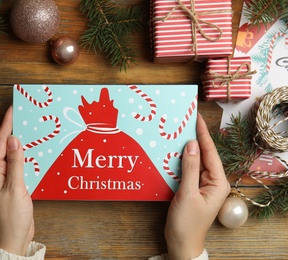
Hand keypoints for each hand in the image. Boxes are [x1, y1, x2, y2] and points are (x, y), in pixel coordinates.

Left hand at [0, 106, 33, 255]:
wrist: (14, 238)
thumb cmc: (11, 216)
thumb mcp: (15, 187)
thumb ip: (15, 163)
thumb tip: (13, 139)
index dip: (6, 125)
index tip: (13, 109)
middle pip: (5, 146)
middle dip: (14, 130)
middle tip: (24, 115)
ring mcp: (6, 179)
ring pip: (14, 155)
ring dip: (22, 143)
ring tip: (31, 128)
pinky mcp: (15, 184)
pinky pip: (20, 165)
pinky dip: (27, 156)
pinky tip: (35, 150)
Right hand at [165, 113, 229, 259]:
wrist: (181, 243)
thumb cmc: (187, 223)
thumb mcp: (188, 194)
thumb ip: (190, 168)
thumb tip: (191, 144)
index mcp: (218, 182)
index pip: (210, 152)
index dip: (203, 134)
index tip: (196, 117)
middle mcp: (213, 181)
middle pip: (203, 155)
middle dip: (194, 138)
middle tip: (184, 121)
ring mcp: (202, 185)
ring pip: (194, 161)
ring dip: (185, 149)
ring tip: (177, 133)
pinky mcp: (192, 189)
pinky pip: (188, 170)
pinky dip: (180, 161)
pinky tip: (172, 153)